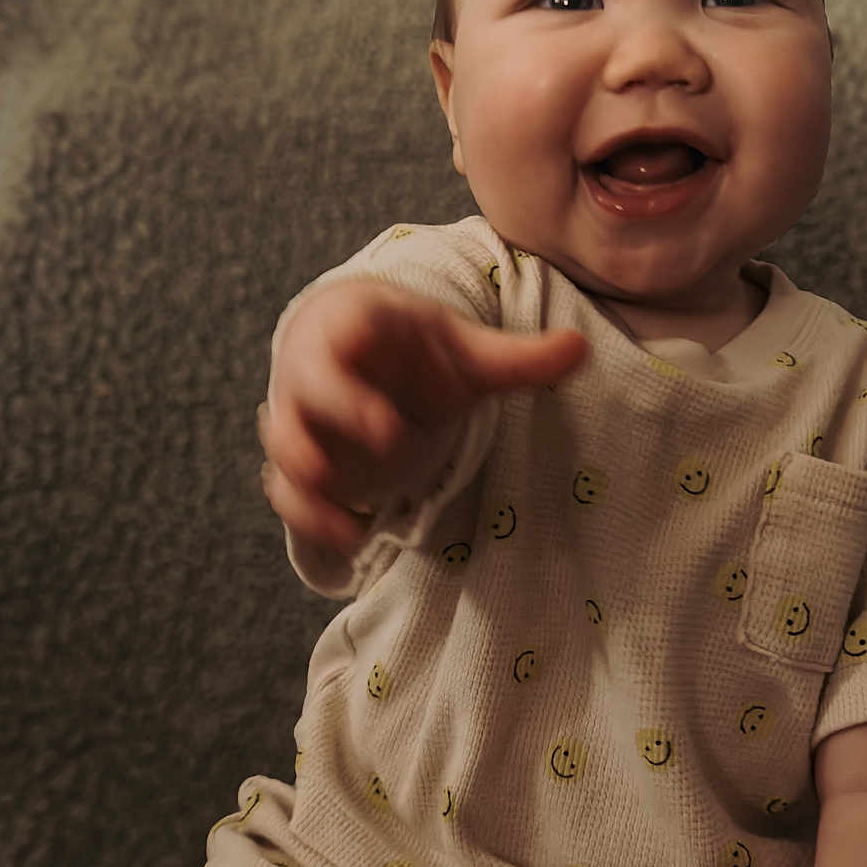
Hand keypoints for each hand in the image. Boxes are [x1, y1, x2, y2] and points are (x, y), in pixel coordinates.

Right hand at [259, 278, 587, 553]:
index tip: (387, 403)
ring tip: (357, 526)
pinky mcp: (301, 457)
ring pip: (285, 444)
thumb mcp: (465, 352)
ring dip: (312, 482)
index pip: (344, 326)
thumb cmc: (415, 352)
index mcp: (358, 324)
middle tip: (393, 442)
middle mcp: (318, 368)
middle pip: (304, 391)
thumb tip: (582, 348)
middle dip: (339, 416)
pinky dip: (312, 517)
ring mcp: (303, 414)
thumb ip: (518, 357)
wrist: (361, 357)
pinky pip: (286, 489)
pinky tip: (354, 542)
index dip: (355, 352)